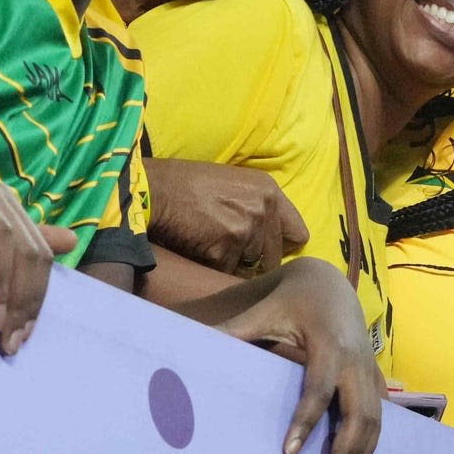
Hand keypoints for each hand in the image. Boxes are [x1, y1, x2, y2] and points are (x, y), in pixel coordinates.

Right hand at [0, 170, 52, 355]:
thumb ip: (18, 247)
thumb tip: (70, 242)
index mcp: (8, 208)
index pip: (38, 255)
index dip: (34, 299)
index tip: (21, 340)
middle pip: (29, 249)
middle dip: (22, 299)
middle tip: (7, 338)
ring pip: (6, 237)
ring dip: (2, 285)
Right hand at [147, 159, 307, 274]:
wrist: (155, 190)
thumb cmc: (189, 183)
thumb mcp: (235, 181)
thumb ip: (259, 204)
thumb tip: (273, 234)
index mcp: (269, 190)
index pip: (297, 232)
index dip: (283, 244)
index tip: (271, 249)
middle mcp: (263, 210)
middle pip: (273, 256)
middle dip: (255, 259)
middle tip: (231, 251)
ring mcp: (246, 231)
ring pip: (250, 266)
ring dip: (233, 263)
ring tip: (212, 246)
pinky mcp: (226, 251)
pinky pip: (227, 272)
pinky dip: (214, 267)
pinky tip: (201, 250)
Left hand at [214, 256, 384, 453]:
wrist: (330, 282)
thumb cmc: (292, 299)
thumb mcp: (262, 312)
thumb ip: (233, 333)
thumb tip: (191, 347)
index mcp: (328, 344)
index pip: (318, 390)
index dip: (304, 422)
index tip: (288, 453)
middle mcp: (356, 360)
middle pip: (358, 414)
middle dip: (344, 452)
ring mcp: (370, 370)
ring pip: (374, 420)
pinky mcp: (375, 378)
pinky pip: (380, 417)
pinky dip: (371, 447)